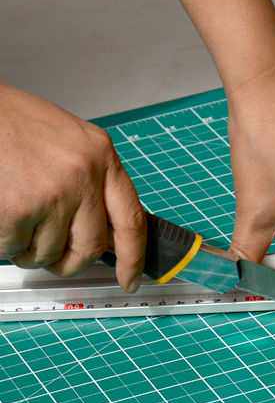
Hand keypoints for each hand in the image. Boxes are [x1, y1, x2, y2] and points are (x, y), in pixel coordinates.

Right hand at [0, 84, 145, 291]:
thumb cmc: (12, 123)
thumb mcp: (69, 143)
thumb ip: (92, 181)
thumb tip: (104, 230)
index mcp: (102, 156)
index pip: (131, 220)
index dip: (133, 258)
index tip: (130, 279)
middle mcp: (84, 175)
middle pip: (91, 247)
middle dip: (71, 262)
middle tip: (56, 260)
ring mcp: (54, 194)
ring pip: (50, 253)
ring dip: (30, 250)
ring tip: (18, 221)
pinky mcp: (20, 209)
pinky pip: (15, 248)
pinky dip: (6, 242)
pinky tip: (2, 215)